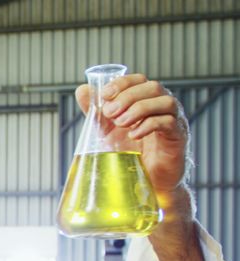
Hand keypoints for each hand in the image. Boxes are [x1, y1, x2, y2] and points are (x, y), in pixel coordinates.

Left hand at [76, 74, 191, 219]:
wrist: (145, 180)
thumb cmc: (129, 152)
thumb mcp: (107, 130)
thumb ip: (96, 111)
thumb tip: (82, 89)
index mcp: (146, 101)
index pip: (139, 79)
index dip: (123, 83)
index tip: (105, 94)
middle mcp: (162, 106)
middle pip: (152, 86)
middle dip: (127, 97)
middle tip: (110, 113)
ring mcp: (174, 120)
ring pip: (165, 101)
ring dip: (139, 109)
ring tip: (121, 124)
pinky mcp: (178, 137)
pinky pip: (169, 122)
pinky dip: (149, 125)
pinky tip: (134, 134)